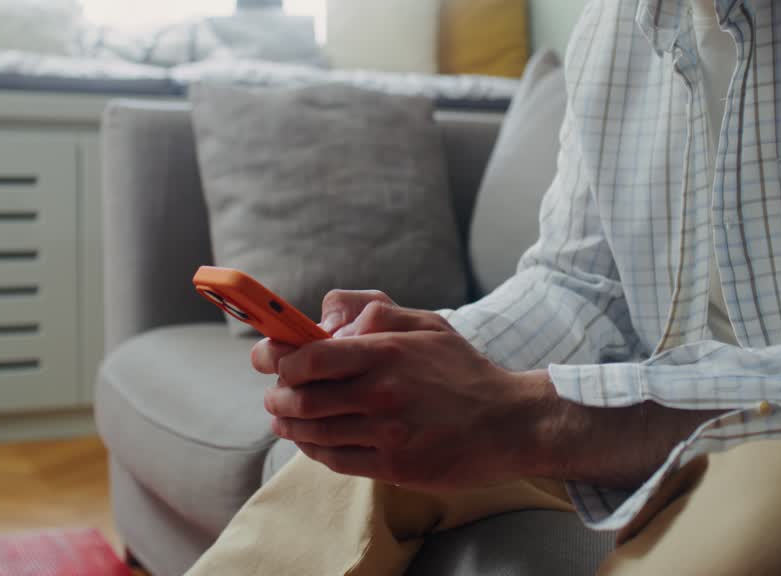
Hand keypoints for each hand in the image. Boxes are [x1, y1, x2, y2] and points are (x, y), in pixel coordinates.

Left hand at [260, 302, 547, 489]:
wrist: (510, 423)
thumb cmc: (463, 371)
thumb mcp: (427, 324)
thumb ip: (376, 313)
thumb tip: (328, 322)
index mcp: (386, 352)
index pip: (310, 356)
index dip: (279, 358)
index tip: (270, 358)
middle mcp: (382, 393)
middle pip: (301, 398)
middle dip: (276, 395)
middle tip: (273, 392)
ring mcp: (386, 433)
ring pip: (312, 431)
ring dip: (287, 424)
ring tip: (282, 416)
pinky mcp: (393, 466)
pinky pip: (334, 459)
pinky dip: (311, 448)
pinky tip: (309, 439)